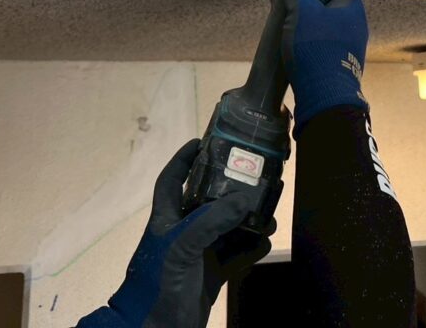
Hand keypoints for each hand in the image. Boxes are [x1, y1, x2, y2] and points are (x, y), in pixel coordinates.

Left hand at [77, 140, 272, 327]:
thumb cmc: (157, 283)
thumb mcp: (181, 246)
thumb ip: (211, 220)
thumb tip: (244, 199)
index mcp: (166, 219)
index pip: (172, 180)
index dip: (184, 159)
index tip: (204, 142)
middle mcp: (182, 233)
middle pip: (208, 202)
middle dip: (231, 191)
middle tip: (256, 180)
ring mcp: (197, 255)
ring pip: (226, 229)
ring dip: (246, 222)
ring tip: (268, 216)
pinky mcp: (210, 276)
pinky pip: (235, 256)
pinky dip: (250, 249)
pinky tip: (264, 242)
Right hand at [278, 0, 368, 134]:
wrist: (325, 98)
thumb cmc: (317, 49)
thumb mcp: (302, 13)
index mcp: (351, 6)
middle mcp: (355, 22)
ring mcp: (348, 42)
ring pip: (331, 16)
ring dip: (316, 8)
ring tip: (295, 3)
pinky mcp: (338, 59)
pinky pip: (325, 34)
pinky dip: (313, 26)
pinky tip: (297, 30)